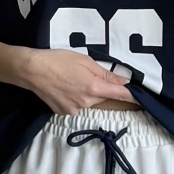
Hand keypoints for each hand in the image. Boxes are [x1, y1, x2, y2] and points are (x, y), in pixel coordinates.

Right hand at [20, 48, 136, 114]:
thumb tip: (123, 82)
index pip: (119, 94)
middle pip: (102, 97)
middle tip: (83, 75)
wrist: (32, 70)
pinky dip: (74, 98)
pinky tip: (63, 88)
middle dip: (99, 88)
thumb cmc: (58, 60)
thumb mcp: (85, 61)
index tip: (142, 100)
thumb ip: (105, 74)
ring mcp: (74, 110)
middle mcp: (86, 103)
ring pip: (88, 102)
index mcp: (94, 88)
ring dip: (85, 93)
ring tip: (69, 80)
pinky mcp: (63, 113)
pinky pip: (76, 106)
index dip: (131, 97)